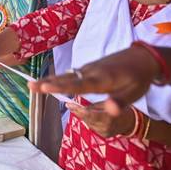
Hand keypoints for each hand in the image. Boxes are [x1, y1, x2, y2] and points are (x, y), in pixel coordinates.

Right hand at [28, 45, 158, 115]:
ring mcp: (88, 69)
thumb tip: (110, 112)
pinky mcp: (87, 68)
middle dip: (47, 82)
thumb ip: (119, 103)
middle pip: (66, 78)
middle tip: (29, 86)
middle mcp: (91, 72)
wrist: (141, 58)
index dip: (60, 87)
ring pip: (65, 75)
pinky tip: (47, 82)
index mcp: (102, 80)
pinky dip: (57, 78)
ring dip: (48, 80)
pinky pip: (69, 74)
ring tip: (31, 84)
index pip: (78, 85)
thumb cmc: (138, 79)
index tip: (45, 87)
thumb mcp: (134, 94)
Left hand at [67, 102, 134, 137]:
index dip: (77, 110)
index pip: (89, 114)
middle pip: (86, 119)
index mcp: (108, 117)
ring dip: (83, 116)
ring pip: (88, 123)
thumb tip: (78, 106)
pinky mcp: (104, 135)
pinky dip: (90, 121)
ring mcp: (105, 133)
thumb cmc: (119, 107)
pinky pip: (92, 127)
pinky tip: (91, 116)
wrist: (131, 121)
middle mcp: (106, 127)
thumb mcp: (107, 103)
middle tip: (70, 105)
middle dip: (78, 112)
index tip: (69, 104)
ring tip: (82, 109)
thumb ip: (93, 107)